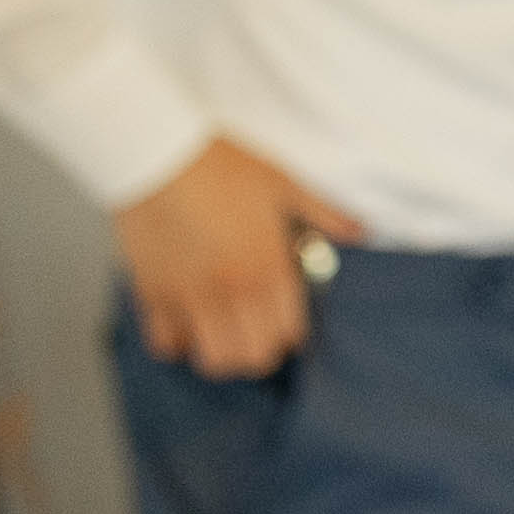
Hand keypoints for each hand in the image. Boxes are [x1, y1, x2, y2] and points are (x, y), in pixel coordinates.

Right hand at [113, 138, 364, 379]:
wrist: (155, 153)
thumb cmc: (220, 166)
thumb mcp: (282, 183)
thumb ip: (324, 212)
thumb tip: (360, 230)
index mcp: (268, 268)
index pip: (290, 334)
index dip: (291, 332)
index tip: (285, 317)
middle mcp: (232, 292)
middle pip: (254, 358)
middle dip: (260, 350)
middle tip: (255, 328)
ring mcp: (190, 299)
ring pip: (212, 360)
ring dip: (220, 352)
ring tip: (221, 330)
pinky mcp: (153, 295)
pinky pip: (165, 344)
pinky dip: (177, 341)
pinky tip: (185, 321)